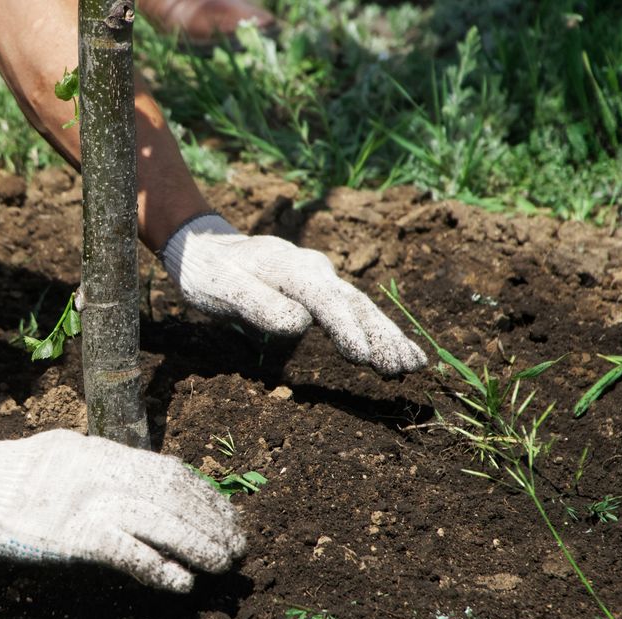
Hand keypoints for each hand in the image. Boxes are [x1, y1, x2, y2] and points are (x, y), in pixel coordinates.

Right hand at [0, 430, 244, 591]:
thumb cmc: (16, 472)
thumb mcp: (70, 452)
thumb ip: (108, 464)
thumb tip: (144, 477)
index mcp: (106, 453)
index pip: (171, 472)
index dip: (205, 495)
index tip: (227, 513)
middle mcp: (106, 474)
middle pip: (175, 497)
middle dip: (211, 521)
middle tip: (237, 543)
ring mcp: (92, 504)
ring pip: (162, 523)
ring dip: (198, 544)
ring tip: (223, 563)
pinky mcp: (75, 536)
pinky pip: (128, 553)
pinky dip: (159, 567)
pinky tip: (181, 581)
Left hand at [159, 214, 426, 375]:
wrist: (206, 248)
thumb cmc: (209, 273)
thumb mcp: (221, 289)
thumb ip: (257, 304)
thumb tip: (299, 323)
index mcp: (288, 267)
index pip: (324, 299)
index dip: (345, 327)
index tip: (361, 356)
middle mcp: (312, 269)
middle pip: (353, 303)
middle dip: (380, 336)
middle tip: (403, 367)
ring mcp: (320, 278)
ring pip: (361, 308)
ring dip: (388, 336)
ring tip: (414, 365)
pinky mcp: (321, 291)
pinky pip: (355, 312)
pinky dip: (378, 332)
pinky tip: (399, 353)